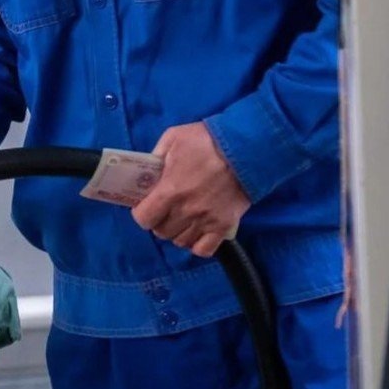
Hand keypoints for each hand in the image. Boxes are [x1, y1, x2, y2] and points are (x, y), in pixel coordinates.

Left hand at [131, 122, 249, 258]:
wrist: (247, 148)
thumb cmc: (208, 141)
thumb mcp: (173, 138)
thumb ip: (156, 156)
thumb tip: (145, 172)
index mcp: (170, 190)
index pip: (144, 218)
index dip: (141, 213)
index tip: (146, 206)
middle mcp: (187, 210)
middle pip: (162, 232)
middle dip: (159, 222)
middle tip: (164, 210)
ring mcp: (207, 220)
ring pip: (181, 242)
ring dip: (177, 232)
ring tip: (181, 219)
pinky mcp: (225, 226)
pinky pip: (204, 249)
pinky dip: (197, 245)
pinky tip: (196, 232)